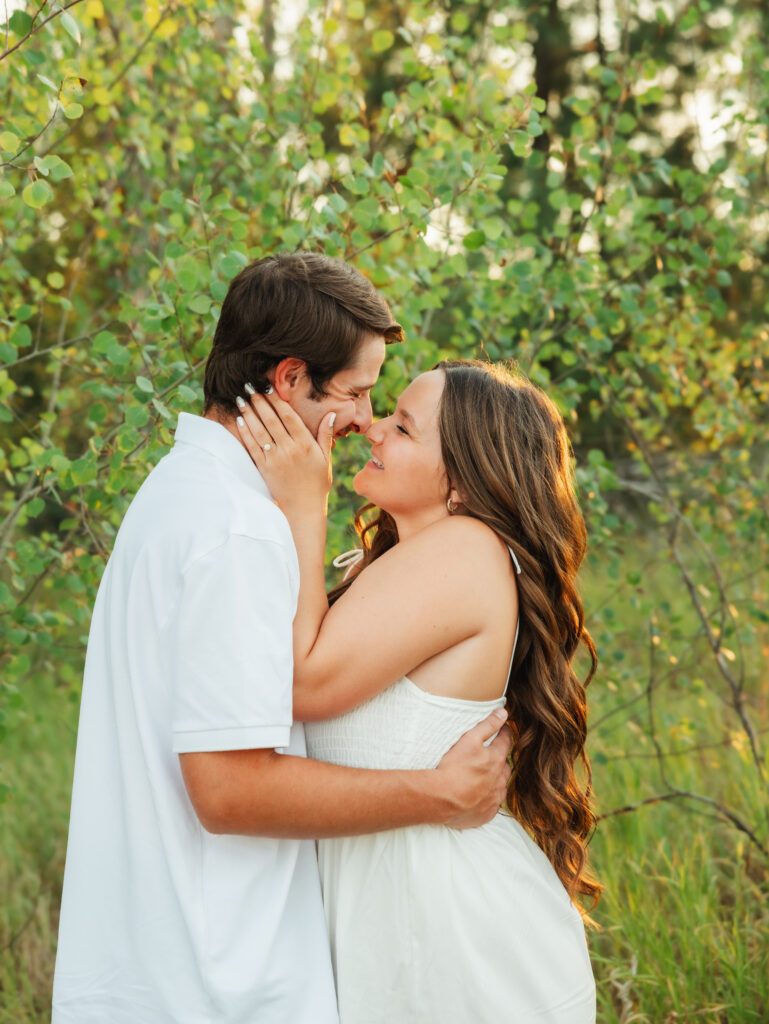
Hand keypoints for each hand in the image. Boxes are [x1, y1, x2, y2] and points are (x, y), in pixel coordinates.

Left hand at [235, 388, 335, 515]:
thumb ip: (325, 435)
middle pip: (271, 420)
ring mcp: (275, 459)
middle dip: (259, 401)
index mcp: (305, 444)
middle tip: (248, 386)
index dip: (277, 400)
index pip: (289, 416)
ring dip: (248, 413)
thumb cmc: (317, 483)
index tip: (268, 387)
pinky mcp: (264, 468)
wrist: (304, 509)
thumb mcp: (326, 458)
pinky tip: (239, 420)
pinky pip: (252, 447)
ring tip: (240, 398)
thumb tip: (331, 414)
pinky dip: (245, 432)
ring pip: (259, 430)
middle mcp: (289, 449)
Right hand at [436, 708, 511, 829]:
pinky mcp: (486, 813)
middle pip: (505, 766)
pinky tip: (480, 796)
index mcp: (496, 759)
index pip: (505, 742)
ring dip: (496, 780)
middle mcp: (499, 779)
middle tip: (492, 755)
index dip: (504, 734)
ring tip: (485, 777)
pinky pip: (492, 805)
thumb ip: (488, 725)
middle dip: (501, 759)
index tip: (503, 729)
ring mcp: (494, 798)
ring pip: (501, 786)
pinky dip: (488, 799)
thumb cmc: (453, 767)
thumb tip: (504, 713)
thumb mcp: (469, 740)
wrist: (442, 799)